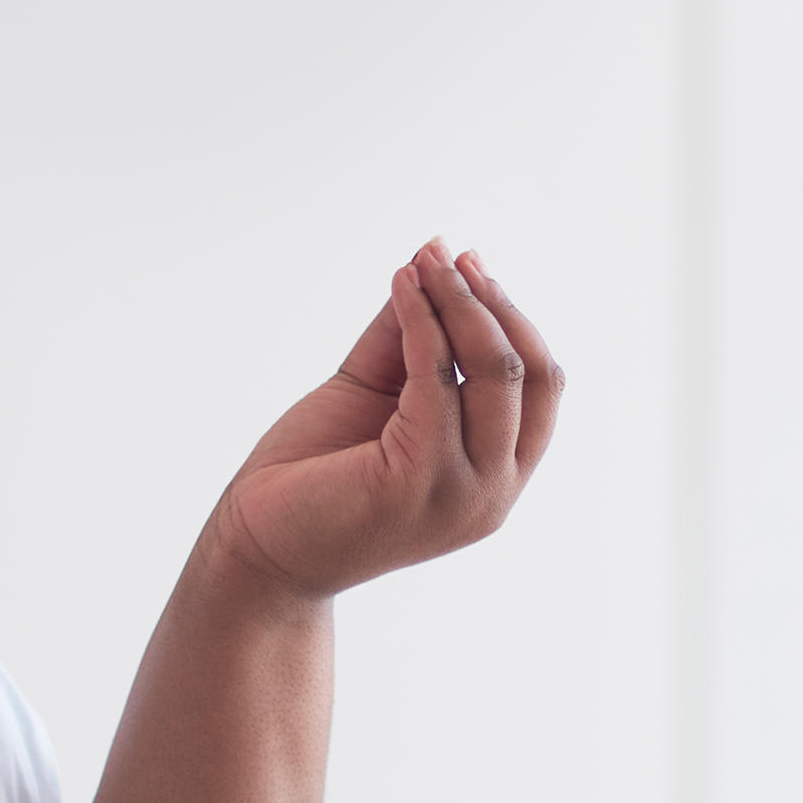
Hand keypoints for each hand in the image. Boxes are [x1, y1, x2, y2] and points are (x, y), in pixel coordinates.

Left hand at [208, 245, 561, 601]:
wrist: (259, 546)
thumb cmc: (316, 474)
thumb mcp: (376, 391)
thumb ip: (410, 338)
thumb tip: (434, 260)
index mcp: (497, 474)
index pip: (542, 384)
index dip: (514, 317)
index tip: (468, 264)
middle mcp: (495, 491)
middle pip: (529, 372)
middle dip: (490, 303)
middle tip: (448, 257)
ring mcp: (464, 492)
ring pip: (494, 372)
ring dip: (459, 303)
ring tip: (423, 263)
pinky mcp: (420, 482)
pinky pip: (436, 381)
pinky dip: (423, 324)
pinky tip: (401, 291)